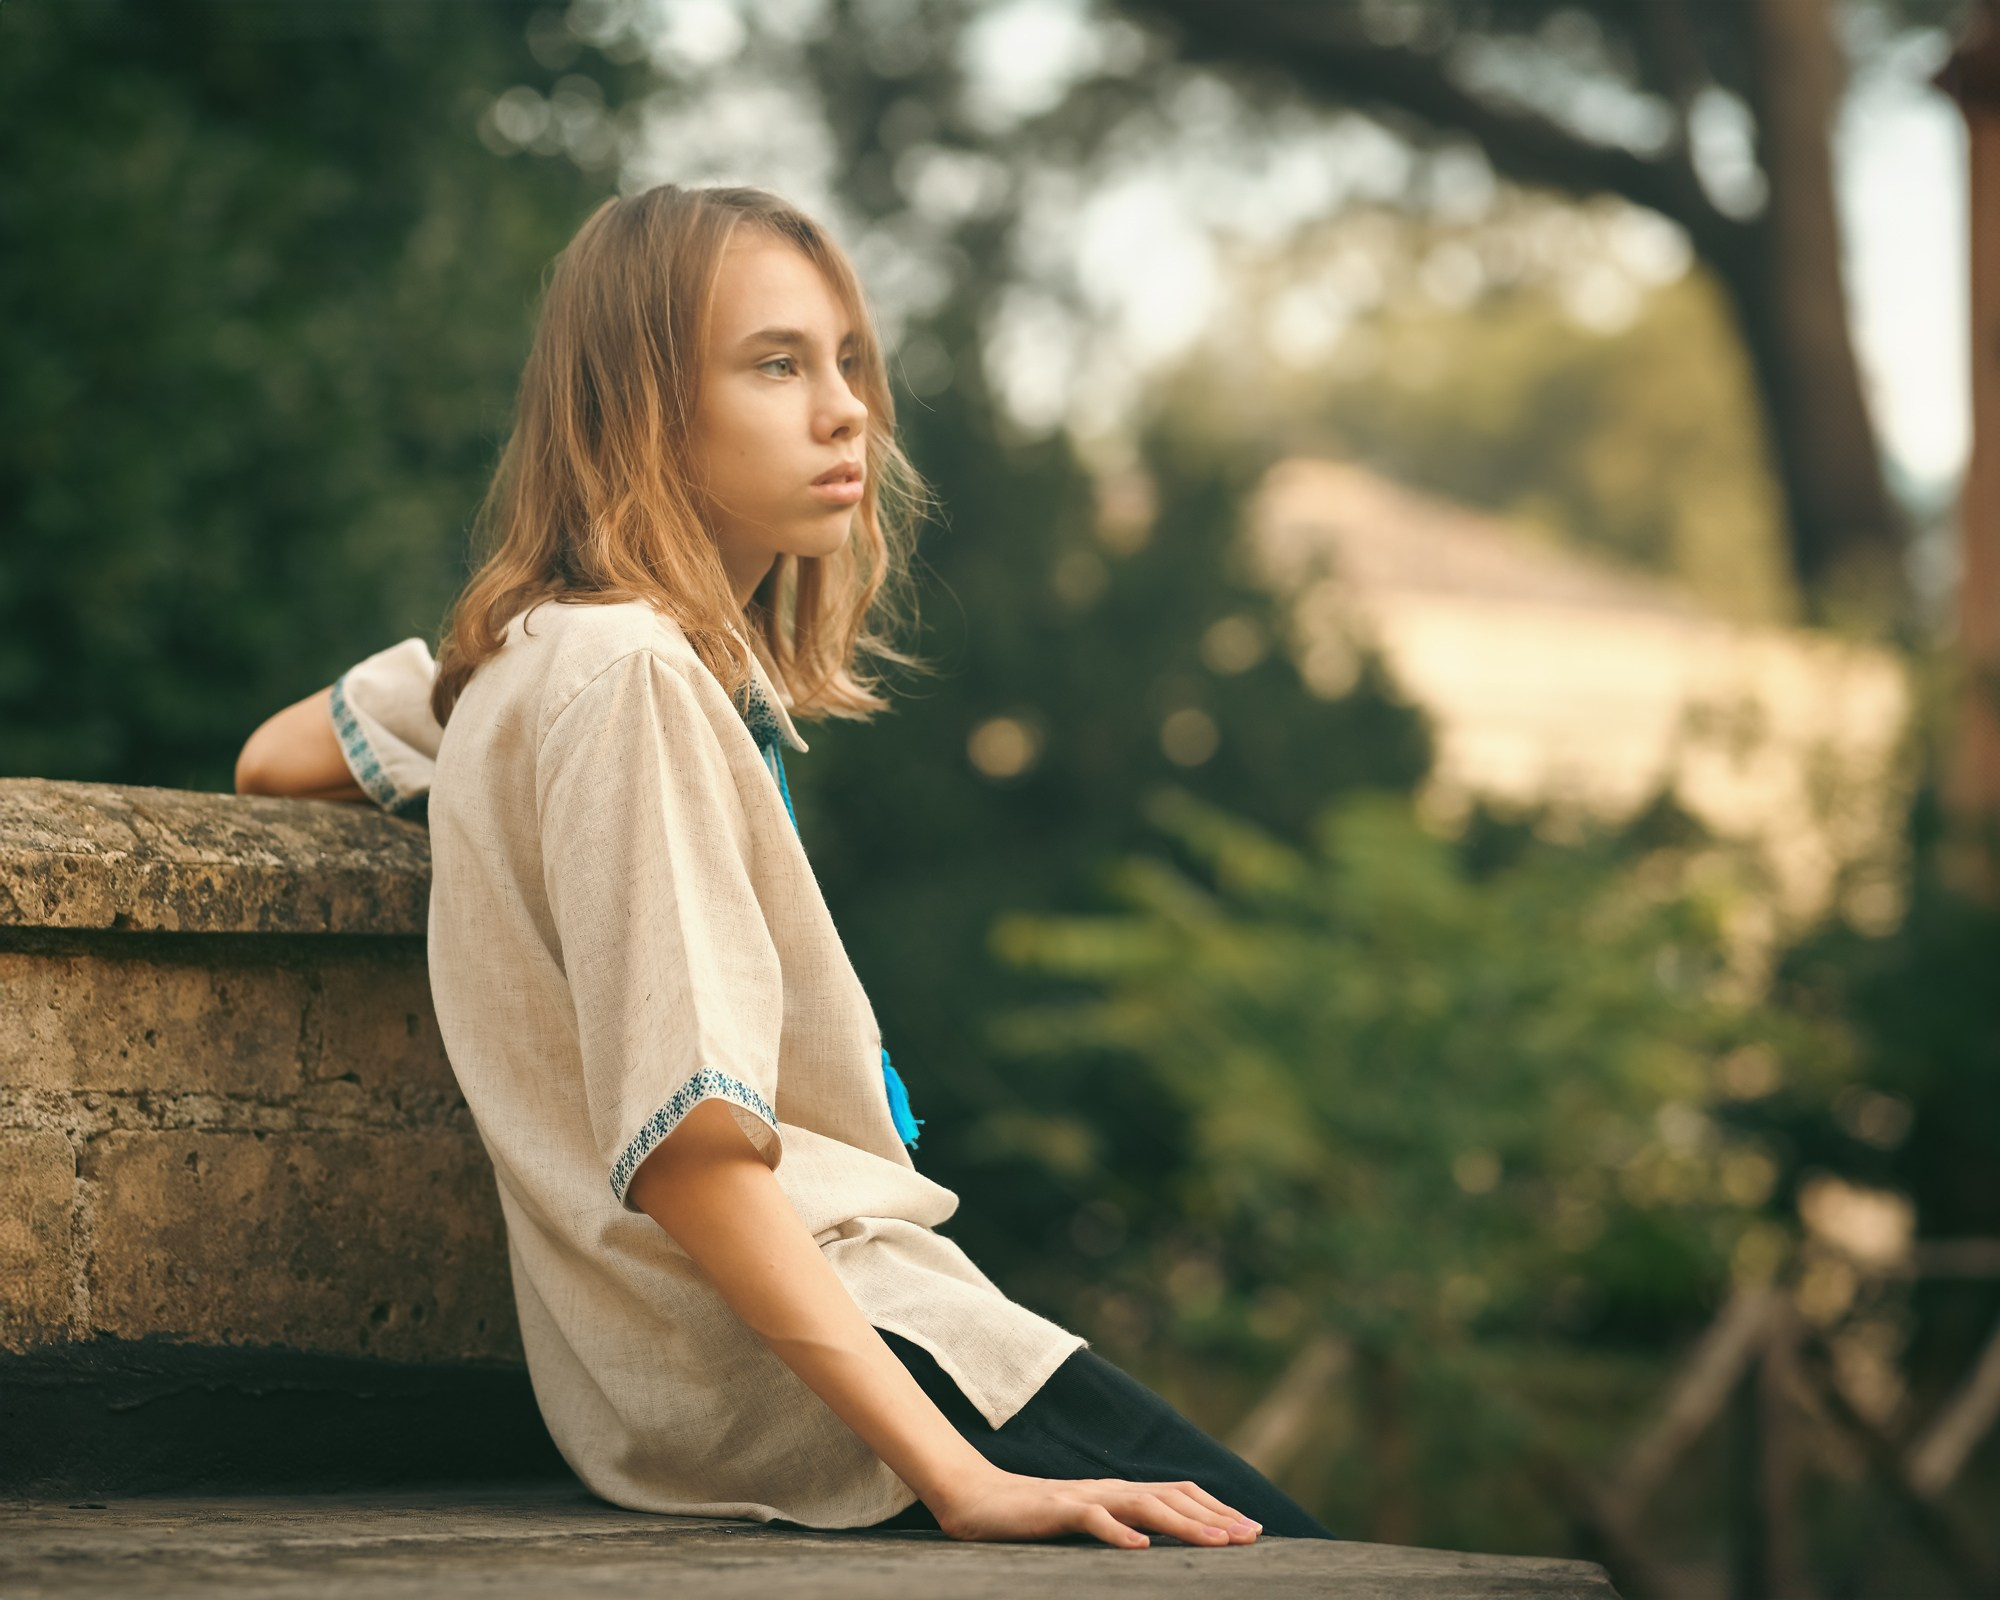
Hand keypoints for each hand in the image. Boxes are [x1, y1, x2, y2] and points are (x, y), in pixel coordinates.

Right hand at [927, 1466, 1263, 1548]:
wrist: (974, 1499)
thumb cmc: (1029, 1518)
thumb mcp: (1082, 1522)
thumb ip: (1116, 1524)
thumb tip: (1156, 1541)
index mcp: (1117, 1492)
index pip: (1177, 1493)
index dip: (1216, 1509)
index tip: (1251, 1529)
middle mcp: (1108, 1488)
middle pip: (1172, 1496)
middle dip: (1216, 1517)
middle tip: (1252, 1537)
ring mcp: (1083, 1497)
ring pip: (1143, 1503)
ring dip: (1184, 1524)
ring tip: (1217, 1543)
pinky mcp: (1055, 1511)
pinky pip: (1091, 1518)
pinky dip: (1118, 1531)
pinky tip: (1141, 1547)